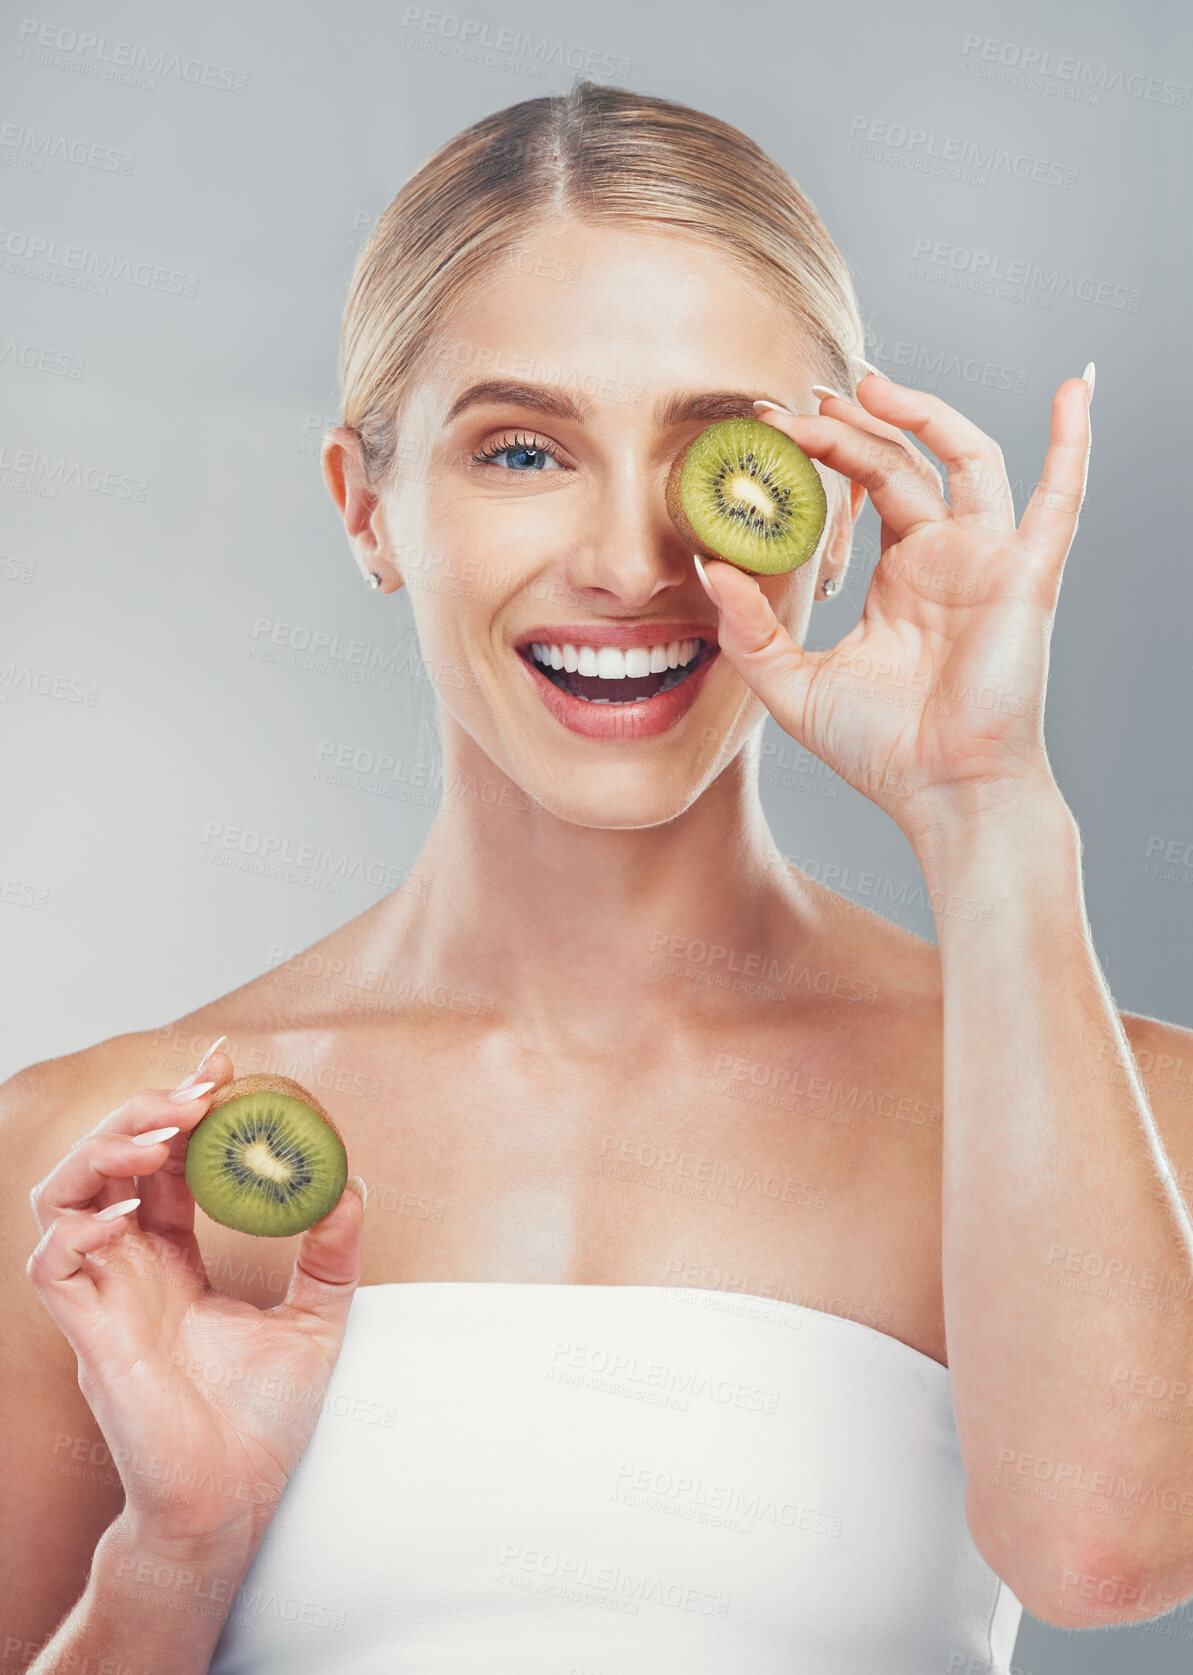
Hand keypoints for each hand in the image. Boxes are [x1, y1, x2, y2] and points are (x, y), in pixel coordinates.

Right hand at [25, 1053, 364, 1555]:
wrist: (234, 1501)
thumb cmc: (262, 1422)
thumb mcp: (317, 1320)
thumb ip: (331, 1254)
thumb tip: (351, 1184)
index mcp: (174, 1261)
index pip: (162, 1165)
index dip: (181, 1110)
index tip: (222, 1067)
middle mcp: (131, 1269)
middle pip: (108, 1162)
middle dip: (143, 1112)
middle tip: (198, 1091)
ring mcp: (104, 1297)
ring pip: (63, 1195)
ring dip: (104, 1151)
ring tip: (161, 1134)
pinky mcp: (89, 1334)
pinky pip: (52, 1264)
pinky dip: (78, 1226)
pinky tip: (129, 1211)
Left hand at [696, 370, 1091, 842]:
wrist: (942, 793)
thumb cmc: (881, 750)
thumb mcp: (791, 685)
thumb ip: (749, 628)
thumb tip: (708, 567)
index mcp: (901, 578)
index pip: (867, 489)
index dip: (823, 452)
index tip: (769, 427)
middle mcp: (946, 559)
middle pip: (904, 462)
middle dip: (852, 425)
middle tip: (799, 399)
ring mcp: (988, 561)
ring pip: (965, 458)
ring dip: (922, 414)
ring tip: (868, 384)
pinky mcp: (1026, 576)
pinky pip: (1060, 498)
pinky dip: (1073, 443)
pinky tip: (1075, 390)